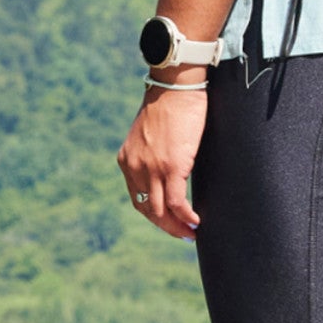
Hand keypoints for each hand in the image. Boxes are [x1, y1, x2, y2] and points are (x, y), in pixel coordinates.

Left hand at [118, 81, 208, 237]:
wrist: (175, 88)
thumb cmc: (169, 106)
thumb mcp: (151, 135)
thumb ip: (152, 154)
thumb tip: (169, 170)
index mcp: (127, 160)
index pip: (137, 197)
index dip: (153, 215)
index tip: (168, 222)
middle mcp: (135, 167)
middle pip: (147, 209)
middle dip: (165, 226)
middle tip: (183, 234)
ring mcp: (152, 169)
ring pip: (160, 211)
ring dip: (176, 226)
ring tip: (191, 232)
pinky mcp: (171, 167)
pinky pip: (176, 202)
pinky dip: (186, 216)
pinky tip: (196, 221)